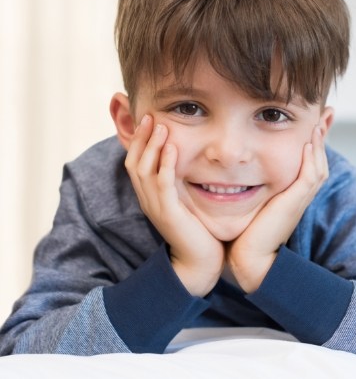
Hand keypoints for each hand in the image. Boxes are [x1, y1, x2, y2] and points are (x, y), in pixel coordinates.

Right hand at [125, 115, 224, 296]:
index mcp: (149, 196)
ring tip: (161, 126)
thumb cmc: (195, 230)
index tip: (149, 120)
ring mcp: (156, 207)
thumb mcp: (182, 201)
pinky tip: (173, 149)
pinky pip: (163, 185)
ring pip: (145, 171)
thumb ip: (177, 183)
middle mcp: (147, 200)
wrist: (199, 262)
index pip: (135, 163)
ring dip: (152, 146)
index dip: (139, 141)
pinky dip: (166, 165)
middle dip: (141, 138)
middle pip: (134, 163)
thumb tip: (183, 160)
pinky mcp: (169, 214)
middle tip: (150, 116)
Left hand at [226, 125, 328, 292]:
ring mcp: (300, 200)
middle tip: (326, 114)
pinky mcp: (294, 204)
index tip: (315, 122)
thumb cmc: (248, 231)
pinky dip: (311, 160)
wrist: (249, 257)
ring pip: (318, 166)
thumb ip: (255, 186)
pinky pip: (309, 177)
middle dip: (323, 137)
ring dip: (319, 144)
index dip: (315, 143)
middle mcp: (300, 195)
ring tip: (318, 123)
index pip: (309, 163)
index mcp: (293, 194)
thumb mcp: (255, 202)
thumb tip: (244, 170)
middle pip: (319, 161)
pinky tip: (308, 143)